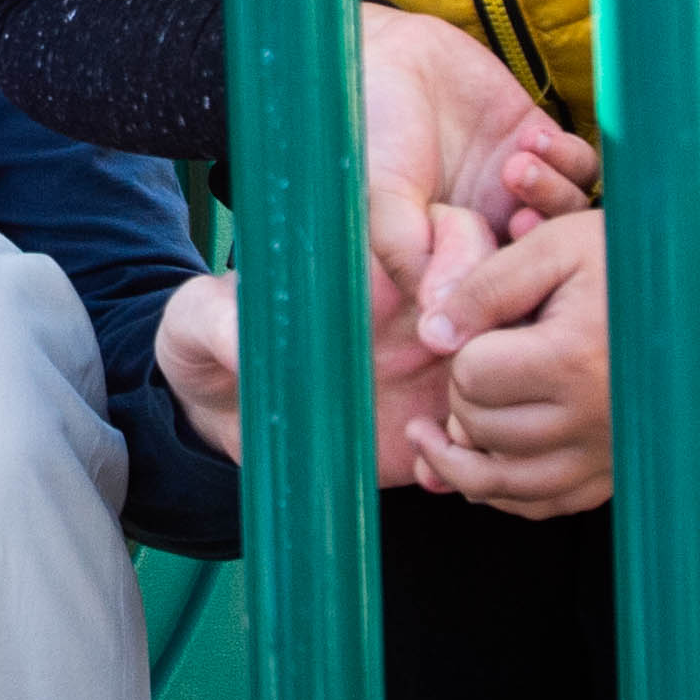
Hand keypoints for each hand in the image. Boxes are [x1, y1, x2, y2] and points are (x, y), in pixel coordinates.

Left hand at [152, 263, 473, 488]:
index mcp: (365, 260)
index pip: (440, 232)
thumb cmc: (207, 340)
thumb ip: (215, 318)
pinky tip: (428, 466)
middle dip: (490, 321)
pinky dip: (465, 457)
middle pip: (493, 295)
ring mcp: (426, 368)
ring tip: (449, 423)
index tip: (427, 297)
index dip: (450, 256)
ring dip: (494, 395)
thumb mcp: (195, 319)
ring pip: (504, 367)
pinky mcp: (426, 425)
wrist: (216, 412)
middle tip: (446, 354)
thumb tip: (240, 336)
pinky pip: (474, 440)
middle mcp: (410, 307)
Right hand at [360, 5, 596, 316]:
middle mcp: (492, 226)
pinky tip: (532, 141)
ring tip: (516, 168)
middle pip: (545, 260)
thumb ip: (409, 252)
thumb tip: (440, 316)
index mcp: (452, 252)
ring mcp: (520, 187)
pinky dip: (566, 160)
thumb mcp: (380, 198)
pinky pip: (580, 168)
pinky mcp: (540, 143)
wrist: (393, 57)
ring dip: (552, 198)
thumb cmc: (374, 130)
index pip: (497, 295)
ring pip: (566, 216)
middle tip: (520, 222)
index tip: (500, 274)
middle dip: (540, 246)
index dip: (509, 292)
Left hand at [402, 216, 699, 519]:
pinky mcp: (613, 474)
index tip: (481, 328)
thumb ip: (485, 287)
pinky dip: (502, 492)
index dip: (460, 350)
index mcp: (574, 359)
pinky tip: (478, 463)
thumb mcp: (553, 247)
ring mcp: (606, 455)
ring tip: (432, 434)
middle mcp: (593, 419)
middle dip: (461, 395)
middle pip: (480, 430)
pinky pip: (542, 504)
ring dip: (459, 459)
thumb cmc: (622, 262)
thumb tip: (431, 337)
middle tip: (475, 362)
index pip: (471, 377)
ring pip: (502, 484)